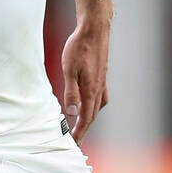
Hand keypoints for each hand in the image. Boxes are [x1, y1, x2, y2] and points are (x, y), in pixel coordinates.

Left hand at [61, 15, 109, 143]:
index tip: (74, 142)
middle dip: (84, 128)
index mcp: (91, 90)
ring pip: (97, 106)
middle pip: (92, 115)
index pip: (85, 118)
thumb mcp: (69, 70)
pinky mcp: (102, 75)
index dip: (79, 131)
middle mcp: (99, 88)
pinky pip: (100, 96)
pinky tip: (89, 103)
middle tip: (76, 139)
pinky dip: (94, 105)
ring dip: (90, 118)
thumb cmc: (79, 47)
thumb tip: (70, 113)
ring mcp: (102, 82)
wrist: (95, 29)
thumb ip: (70, 93)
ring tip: (81, 125)